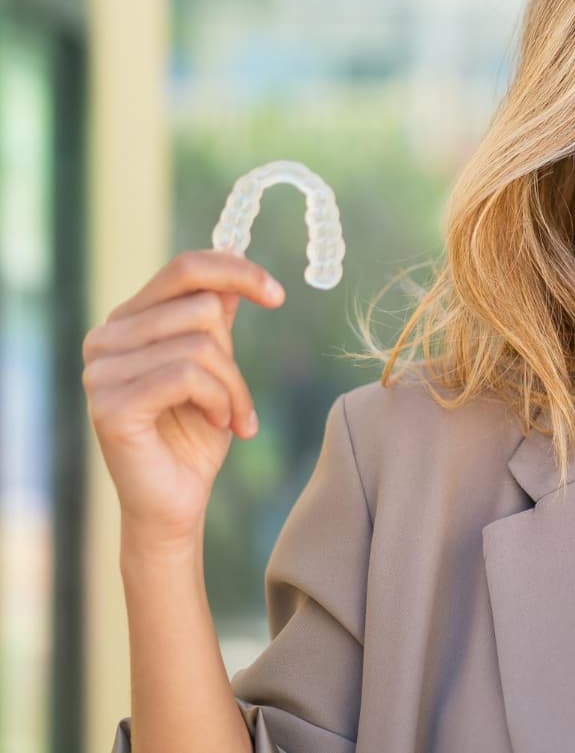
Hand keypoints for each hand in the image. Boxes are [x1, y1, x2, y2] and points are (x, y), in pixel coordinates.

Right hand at [82, 249, 285, 552]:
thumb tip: (232, 269)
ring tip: (229, 418)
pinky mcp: (109, 404)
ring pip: (202, 345)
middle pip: (202, 309)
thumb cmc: (195, 434)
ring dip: (233, 388)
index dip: (236, 270)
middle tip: (239, 403)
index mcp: (127, 321)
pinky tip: (218, 424)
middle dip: (236, 360)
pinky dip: (219, 400)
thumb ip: (214, 320)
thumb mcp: (215, 366)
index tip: (277, 295)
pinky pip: (187, 376)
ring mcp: (101, 371)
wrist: (174, 501)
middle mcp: (105, 338)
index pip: (184, 269)